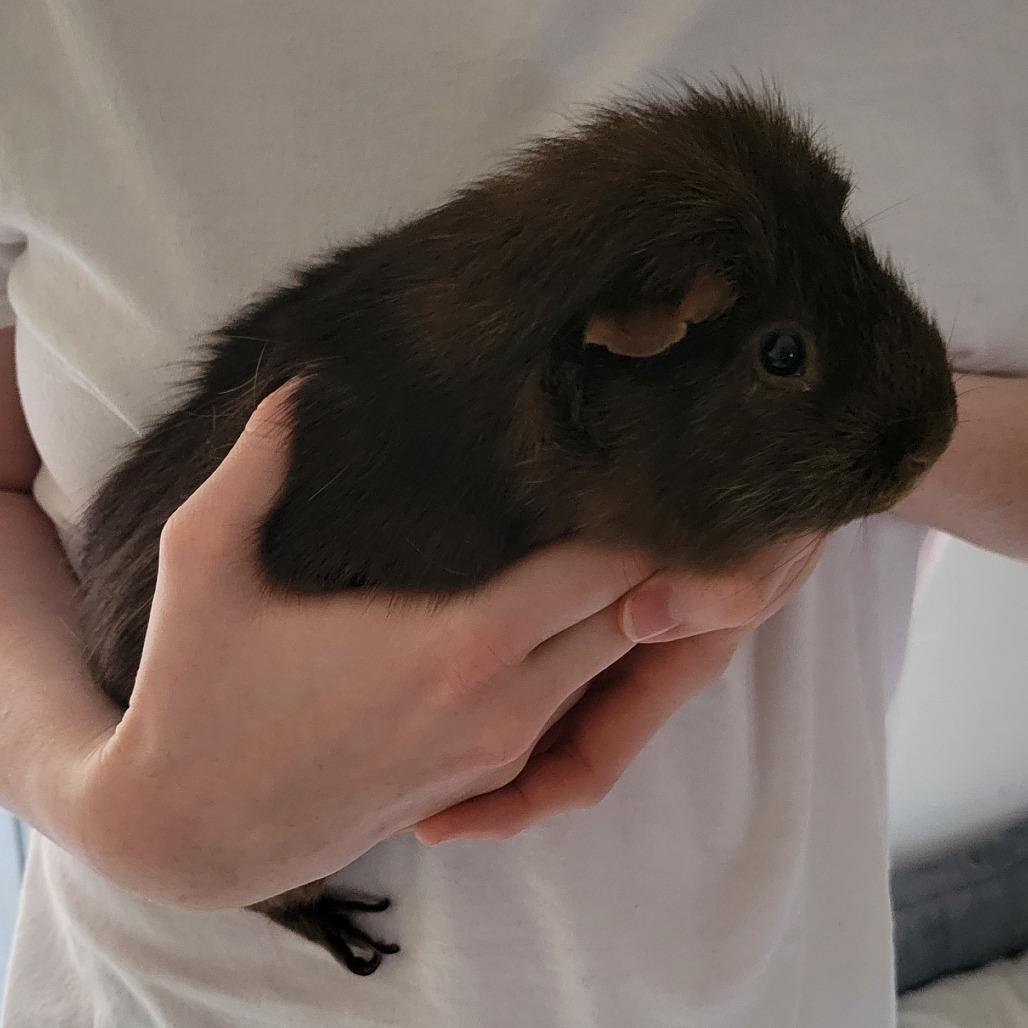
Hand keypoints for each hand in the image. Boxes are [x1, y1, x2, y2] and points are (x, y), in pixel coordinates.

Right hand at [75, 383, 660, 908]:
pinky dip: (584, 656)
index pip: (605, 569)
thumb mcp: (205, 561)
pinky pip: (572, 707)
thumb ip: (258, 462)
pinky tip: (551, 606)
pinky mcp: (487, 780)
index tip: (621, 457)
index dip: (630, 513)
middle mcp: (505, 708)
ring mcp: (503, 753)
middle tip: (624, 487)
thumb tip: (301, 384)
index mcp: (461, 649)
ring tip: (595, 533)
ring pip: (609, 667)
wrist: (190, 834)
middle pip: (629, 617)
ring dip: (618, 605)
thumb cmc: (196, 692)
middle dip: (644, 556)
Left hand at [414, 532, 823, 842]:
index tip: (449, 821)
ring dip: (484, 727)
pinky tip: (447, 656)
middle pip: (548, 747)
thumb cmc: (768, 525)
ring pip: (537, 703)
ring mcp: (607, 636)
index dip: (518, 803)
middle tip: (404, 795)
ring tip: (408, 740)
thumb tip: (643, 614)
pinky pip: (536, 650)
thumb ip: (714, 590)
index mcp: (659, 678)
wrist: (768, 475)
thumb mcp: (755, 558)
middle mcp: (627, 669)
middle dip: (487, 781)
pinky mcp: (591, 598)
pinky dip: (499, 666)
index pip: (582, 766)